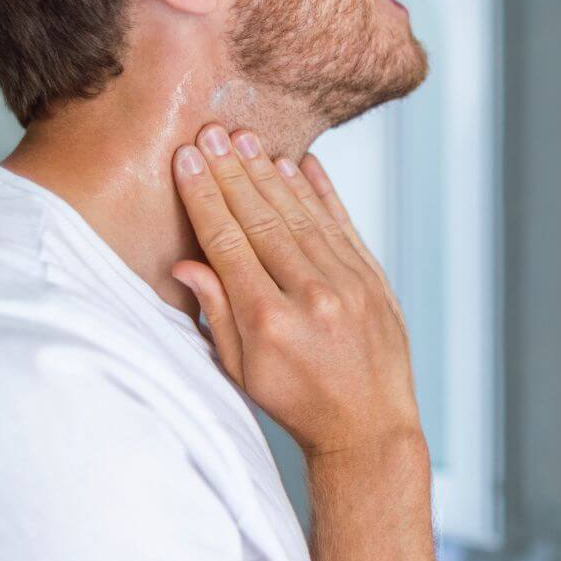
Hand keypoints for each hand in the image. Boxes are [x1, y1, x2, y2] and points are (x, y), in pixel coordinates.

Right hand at [168, 124, 420, 458]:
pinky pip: (342, 224)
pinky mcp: (374, 279)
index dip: (205, 197)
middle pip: (262, 219)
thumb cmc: (298, 403)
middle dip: (232, 172)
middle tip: (211, 133)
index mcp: (270, 321)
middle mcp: (311, 296)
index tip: (187, 160)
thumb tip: (185, 263)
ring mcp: (348, 284)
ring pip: (301, 215)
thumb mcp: (242, 371)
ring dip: (270, 173)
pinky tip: (300, 163)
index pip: (227, 243)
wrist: (369, 427)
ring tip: (246, 139)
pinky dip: (320, 192)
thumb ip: (217, 313)